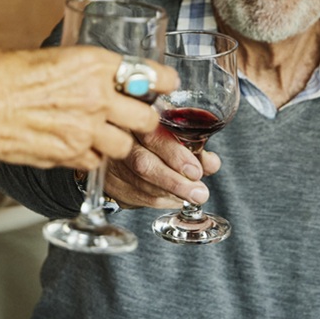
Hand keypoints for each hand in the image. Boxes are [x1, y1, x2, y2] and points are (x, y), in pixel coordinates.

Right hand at [0, 46, 177, 170]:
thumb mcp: (42, 57)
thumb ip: (69, 67)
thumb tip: (79, 73)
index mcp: (92, 64)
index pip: (150, 74)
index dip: (163, 81)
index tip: (166, 83)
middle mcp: (97, 97)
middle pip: (146, 117)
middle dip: (144, 120)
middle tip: (136, 118)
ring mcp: (85, 131)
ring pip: (125, 147)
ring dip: (118, 143)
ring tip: (103, 137)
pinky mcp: (70, 156)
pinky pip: (95, 162)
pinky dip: (91, 158)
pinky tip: (77, 149)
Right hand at [101, 128, 222, 208]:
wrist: (115, 140)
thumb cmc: (149, 133)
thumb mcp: (172, 129)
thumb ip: (192, 144)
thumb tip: (211, 164)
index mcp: (135, 119)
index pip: (152, 135)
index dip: (175, 154)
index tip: (195, 170)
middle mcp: (117, 140)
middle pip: (143, 164)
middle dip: (175, 181)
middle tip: (199, 192)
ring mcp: (109, 163)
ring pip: (141, 185)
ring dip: (171, 194)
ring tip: (192, 194)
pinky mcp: (108, 184)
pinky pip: (135, 198)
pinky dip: (159, 200)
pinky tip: (172, 197)